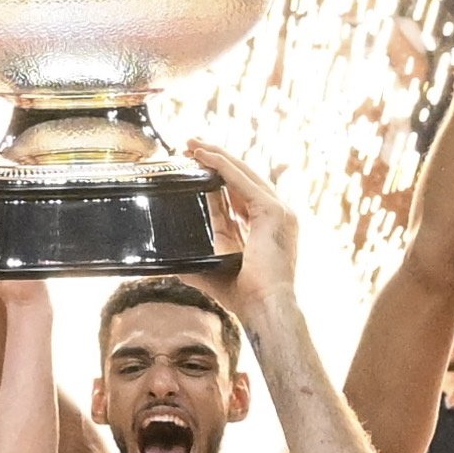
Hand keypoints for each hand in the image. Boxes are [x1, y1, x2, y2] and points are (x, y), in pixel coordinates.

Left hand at [182, 138, 303, 312]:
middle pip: (243, 179)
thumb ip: (199, 264)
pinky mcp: (272, 211)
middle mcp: (275, 216)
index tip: (196, 166)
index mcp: (264, 229)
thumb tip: (174, 267)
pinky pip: (242, 180)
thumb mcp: (216, 273)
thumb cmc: (245, 298)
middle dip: (216, 160)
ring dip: (216, 156)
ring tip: (192, 144)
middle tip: (190, 145)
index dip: (216, 179)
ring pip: (243, 173)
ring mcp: (278, 211)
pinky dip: (222, 165)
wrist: (265, 308)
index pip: (238, 196)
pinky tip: (203, 156)